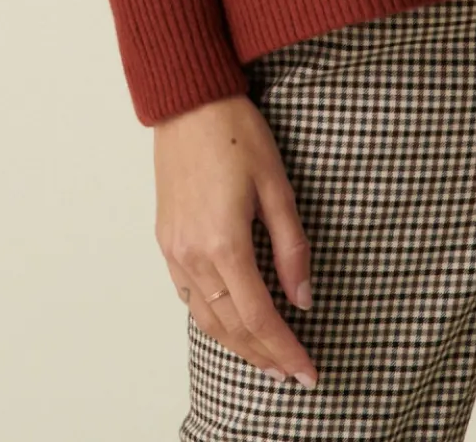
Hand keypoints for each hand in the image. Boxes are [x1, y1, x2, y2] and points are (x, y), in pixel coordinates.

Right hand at [153, 92, 317, 388]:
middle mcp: (193, 254)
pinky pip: (187, 295)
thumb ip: (292, 248)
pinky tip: (229, 321)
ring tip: (266, 358)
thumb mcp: (278, 186)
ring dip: (237, 344)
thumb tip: (303, 299)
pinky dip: (211, 318)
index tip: (309, 372)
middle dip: (265, 356)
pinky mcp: (165, 239)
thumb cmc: (236, 134)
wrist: (188, 102)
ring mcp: (174, 249)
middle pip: (232, 327)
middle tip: (293, 373)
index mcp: (225, 243)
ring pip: (206, 317)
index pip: (259, 318)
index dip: (286, 350)